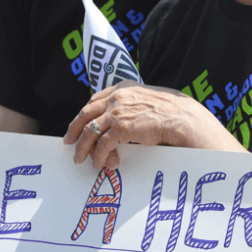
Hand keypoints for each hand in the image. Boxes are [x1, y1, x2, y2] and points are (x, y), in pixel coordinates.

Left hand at [64, 81, 240, 169]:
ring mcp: (118, 111)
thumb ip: (133, 104)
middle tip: (68, 141)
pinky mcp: (121, 128)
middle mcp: (117, 97)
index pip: (95, 99)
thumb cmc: (172, 112)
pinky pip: (102, 145)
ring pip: (90, 130)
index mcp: (124, 87)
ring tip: (80, 158)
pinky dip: (98, 156)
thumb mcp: (148, 100)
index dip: (85, 113)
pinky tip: (99, 163)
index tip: (79, 123)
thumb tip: (124, 118)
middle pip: (86, 113)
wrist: (183, 118)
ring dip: (83, 147)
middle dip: (75, 129)